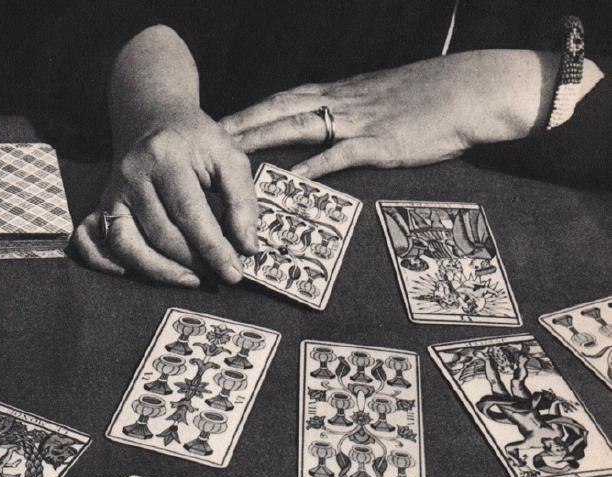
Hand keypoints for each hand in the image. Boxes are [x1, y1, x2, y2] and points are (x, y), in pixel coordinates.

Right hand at [72, 109, 259, 286]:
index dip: (213, 248)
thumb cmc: (195, 141)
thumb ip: (242, 199)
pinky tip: (141, 275)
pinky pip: (94, 244)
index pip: (189, 214)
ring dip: (160, 272)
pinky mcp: (102, 206)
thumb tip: (247, 247)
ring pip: (128, 246)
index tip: (233, 272)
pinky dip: (111, 267)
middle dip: (193, 262)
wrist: (152, 119)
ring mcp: (112, 192)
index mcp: (165, 157)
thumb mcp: (228, 155)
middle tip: (219, 276)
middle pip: (161, 234)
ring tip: (191, 279)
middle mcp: (132, 175)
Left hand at [219, 50, 555, 178]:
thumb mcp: (385, 98)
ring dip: (261, 140)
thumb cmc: (435, 97)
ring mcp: (359, 122)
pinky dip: (312, 168)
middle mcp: (343, 103)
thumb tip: (333, 126)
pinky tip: (289, 180)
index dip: (253, 110)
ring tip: (229, 155)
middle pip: (280, 109)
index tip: (223, 122)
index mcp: (343, 92)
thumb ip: (356, 111)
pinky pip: (339, 156)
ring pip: (298, 127)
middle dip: (242, 123)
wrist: (476, 89)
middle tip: (207, 137)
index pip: (286, 98)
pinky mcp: (380, 144)